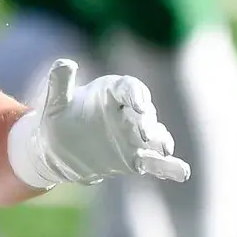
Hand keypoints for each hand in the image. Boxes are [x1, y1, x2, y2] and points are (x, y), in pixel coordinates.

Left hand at [7, 59, 190, 188]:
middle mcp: (127, 113)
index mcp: (111, 93)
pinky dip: (169, 168)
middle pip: (145, 114)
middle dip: (147, 122)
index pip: (130, 89)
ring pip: (154, 137)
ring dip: (161, 141)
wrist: (56, 150)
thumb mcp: (54, 102)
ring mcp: (133, 137)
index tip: (138, 105)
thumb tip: (66, 63)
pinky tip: (183, 173)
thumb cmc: (56, 120)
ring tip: (165, 149)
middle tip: (144, 133)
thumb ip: (60, 83)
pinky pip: (154, 162)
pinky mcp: (134, 159)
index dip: (136, 95)